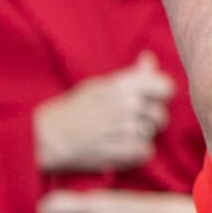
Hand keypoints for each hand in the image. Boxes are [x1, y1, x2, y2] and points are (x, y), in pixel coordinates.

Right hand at [34, 54, 175, 172]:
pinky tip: (117, 149)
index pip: (165, 87)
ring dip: (138, 138)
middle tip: (126, 124)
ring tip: (116, 136)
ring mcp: (126, 128)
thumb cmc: (71, 110)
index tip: (149, 101)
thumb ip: (129, 75)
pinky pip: (146, 152)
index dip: (160, 96)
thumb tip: (149, 59)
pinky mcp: (123, 150)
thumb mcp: (97, 86)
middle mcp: (127, 104)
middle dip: (148, 122)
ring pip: (152, 135)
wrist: (46, 138)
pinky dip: (134, 153)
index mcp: (121, 86)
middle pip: (160, 115)